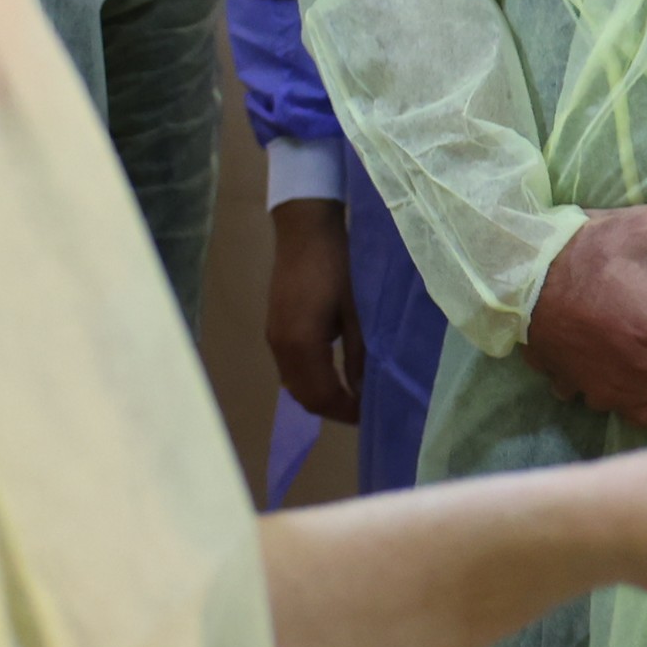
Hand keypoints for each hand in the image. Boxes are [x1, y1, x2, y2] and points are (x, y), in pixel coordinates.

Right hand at [266, 199, 365, 423]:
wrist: (306, 230)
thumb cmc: (338, 267)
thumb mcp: (358, 312)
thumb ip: (359, 355)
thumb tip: (364, 392)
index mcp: (300, 344)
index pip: (321, 396)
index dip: (346, 411)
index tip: (372, 416)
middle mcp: (280, 347)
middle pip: (303, 395)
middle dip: (334, 408)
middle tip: (365, 410)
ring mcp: (273, 337)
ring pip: (294, 384)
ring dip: (321, 395)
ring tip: (354, 396)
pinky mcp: (275, 328)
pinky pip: (290, 368)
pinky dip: (311, 379)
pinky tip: (335, 375)